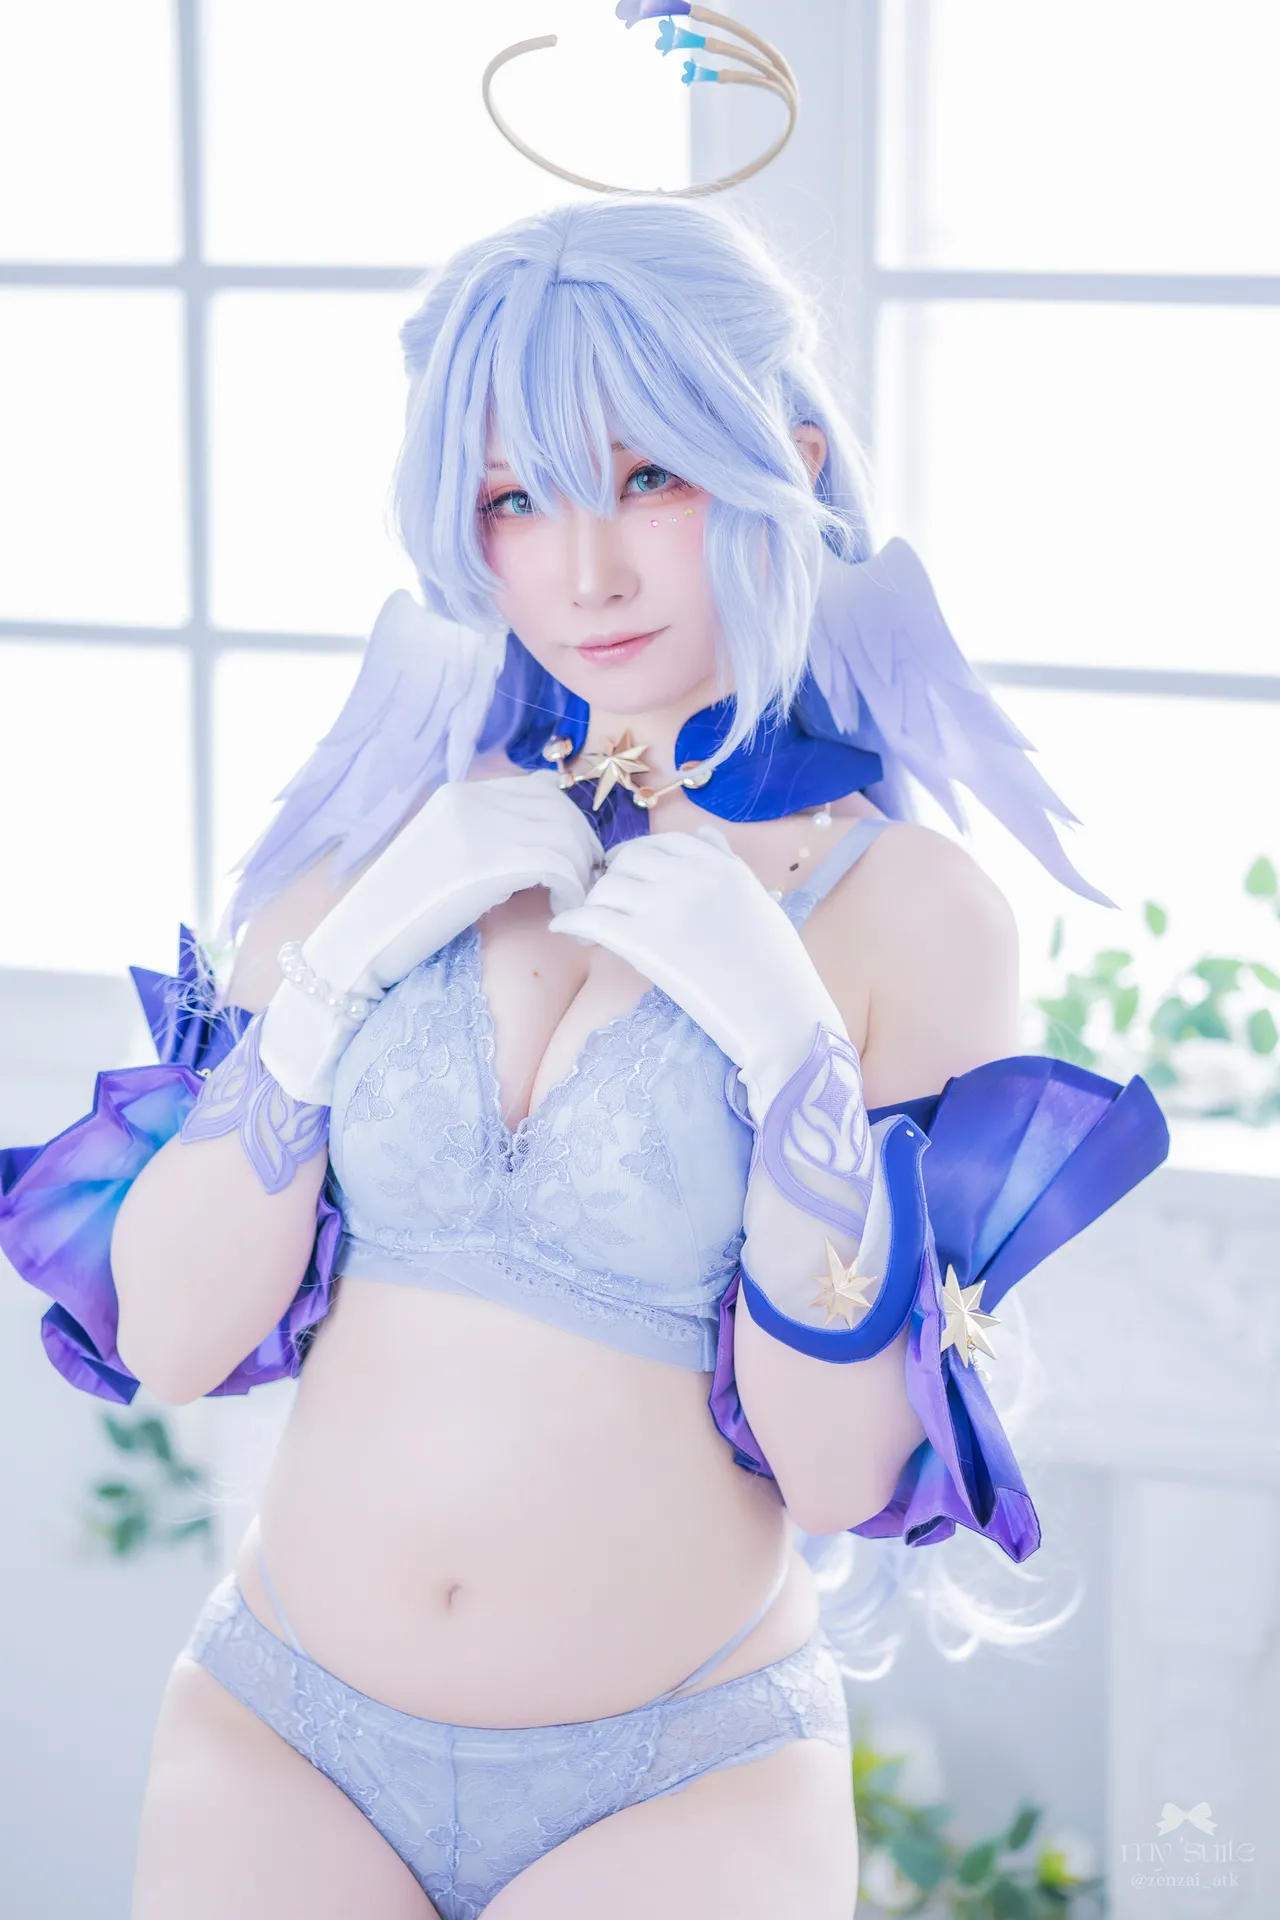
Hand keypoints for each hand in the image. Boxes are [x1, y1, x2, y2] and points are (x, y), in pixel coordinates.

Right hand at [261, 771, 601, 1101]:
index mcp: (460, 795)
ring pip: (566, 839)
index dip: (569, 827)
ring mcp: (478, 829)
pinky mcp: (487, 864)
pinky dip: (572, 893)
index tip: (571, 863)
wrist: (359, 940)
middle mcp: (471, 801)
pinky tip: (560, 916)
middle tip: (582, 888)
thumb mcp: (444, 853)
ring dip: (580, 875)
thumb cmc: (401, 911)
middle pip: (561, 811)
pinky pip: (559, 866)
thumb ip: (487, 832)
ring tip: (571, 905)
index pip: (542, 790)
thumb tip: (543, 822)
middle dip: (583, 850)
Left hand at [548, 828, 846, 1118]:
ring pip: (606, 886)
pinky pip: (592, 917)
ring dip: (593, 901)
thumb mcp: (758, 901)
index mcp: (721, 865)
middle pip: (628, 860)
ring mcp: (665, 906)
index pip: (662, 843)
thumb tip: (704, 836)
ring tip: (589, 922)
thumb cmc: (776, 969)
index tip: (627, 873)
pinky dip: (573, 921)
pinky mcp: (644, 942)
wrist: (780, 1017)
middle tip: (607, 900)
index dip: (638, 858)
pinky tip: (567, 929)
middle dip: (614, 877)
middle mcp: (691, 876)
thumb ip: (727, 865)